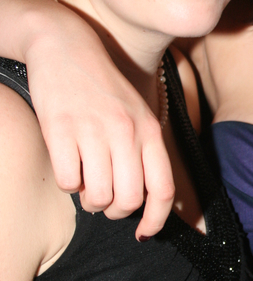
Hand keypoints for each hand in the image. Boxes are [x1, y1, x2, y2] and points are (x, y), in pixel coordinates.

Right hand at [24, 16, 173, 238]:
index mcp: (149, 130)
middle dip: (115, 212)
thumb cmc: (103, 88)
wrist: (66, 46)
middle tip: (105, 200)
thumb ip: (145, 151)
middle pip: (128, 200)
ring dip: (89, 199)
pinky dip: (68, 184)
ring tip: (86, 180)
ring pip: (98, 196)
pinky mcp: (61, 130)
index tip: (143, 234)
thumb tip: (145, 199)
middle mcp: (126, 132)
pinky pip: (68, 182)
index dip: (156, 220)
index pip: (163, 188)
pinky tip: (68, 166)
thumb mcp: (137, 114)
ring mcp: (93, 131)